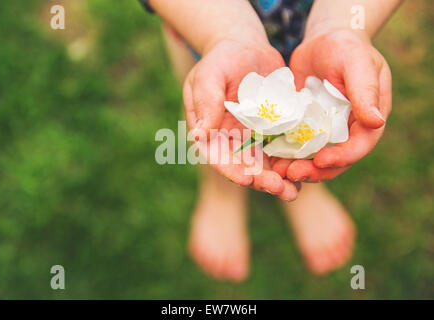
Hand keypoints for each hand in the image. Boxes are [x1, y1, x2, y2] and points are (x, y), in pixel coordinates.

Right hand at [183, 40, 299, 199]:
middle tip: (279, 189)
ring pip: (264, 164)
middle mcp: (230, 139)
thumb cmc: (221, 59)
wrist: (245, 48)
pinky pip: (281, 149)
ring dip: (278, 179)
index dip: (232, 171)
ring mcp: (252, 137)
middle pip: (244, 166)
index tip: (248, 179)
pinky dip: (291, 162)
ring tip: (294, 192)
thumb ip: (206, 103)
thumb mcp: (209, 76)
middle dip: (261, 181)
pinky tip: (305, 170)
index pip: (218, 157)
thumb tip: (199, 136)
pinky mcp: (272, 130)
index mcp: (210, 131)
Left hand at [273, 29, 391, 181]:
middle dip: (316, 170)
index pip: (361, 144)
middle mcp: (349, 129)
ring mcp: (327, 131)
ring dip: (299, 167)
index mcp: (368, 117)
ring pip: (316, 157)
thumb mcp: (356, 62)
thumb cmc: (344, 46)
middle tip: (293, 174)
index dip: (343, 157)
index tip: (322, 161)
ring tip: (279, 172)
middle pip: (337, 159)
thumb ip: (365, 89)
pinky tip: (271, 159)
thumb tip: (376, 122)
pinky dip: (286, 154)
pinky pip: (298, 146)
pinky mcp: (307, 128)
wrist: (321, 43)